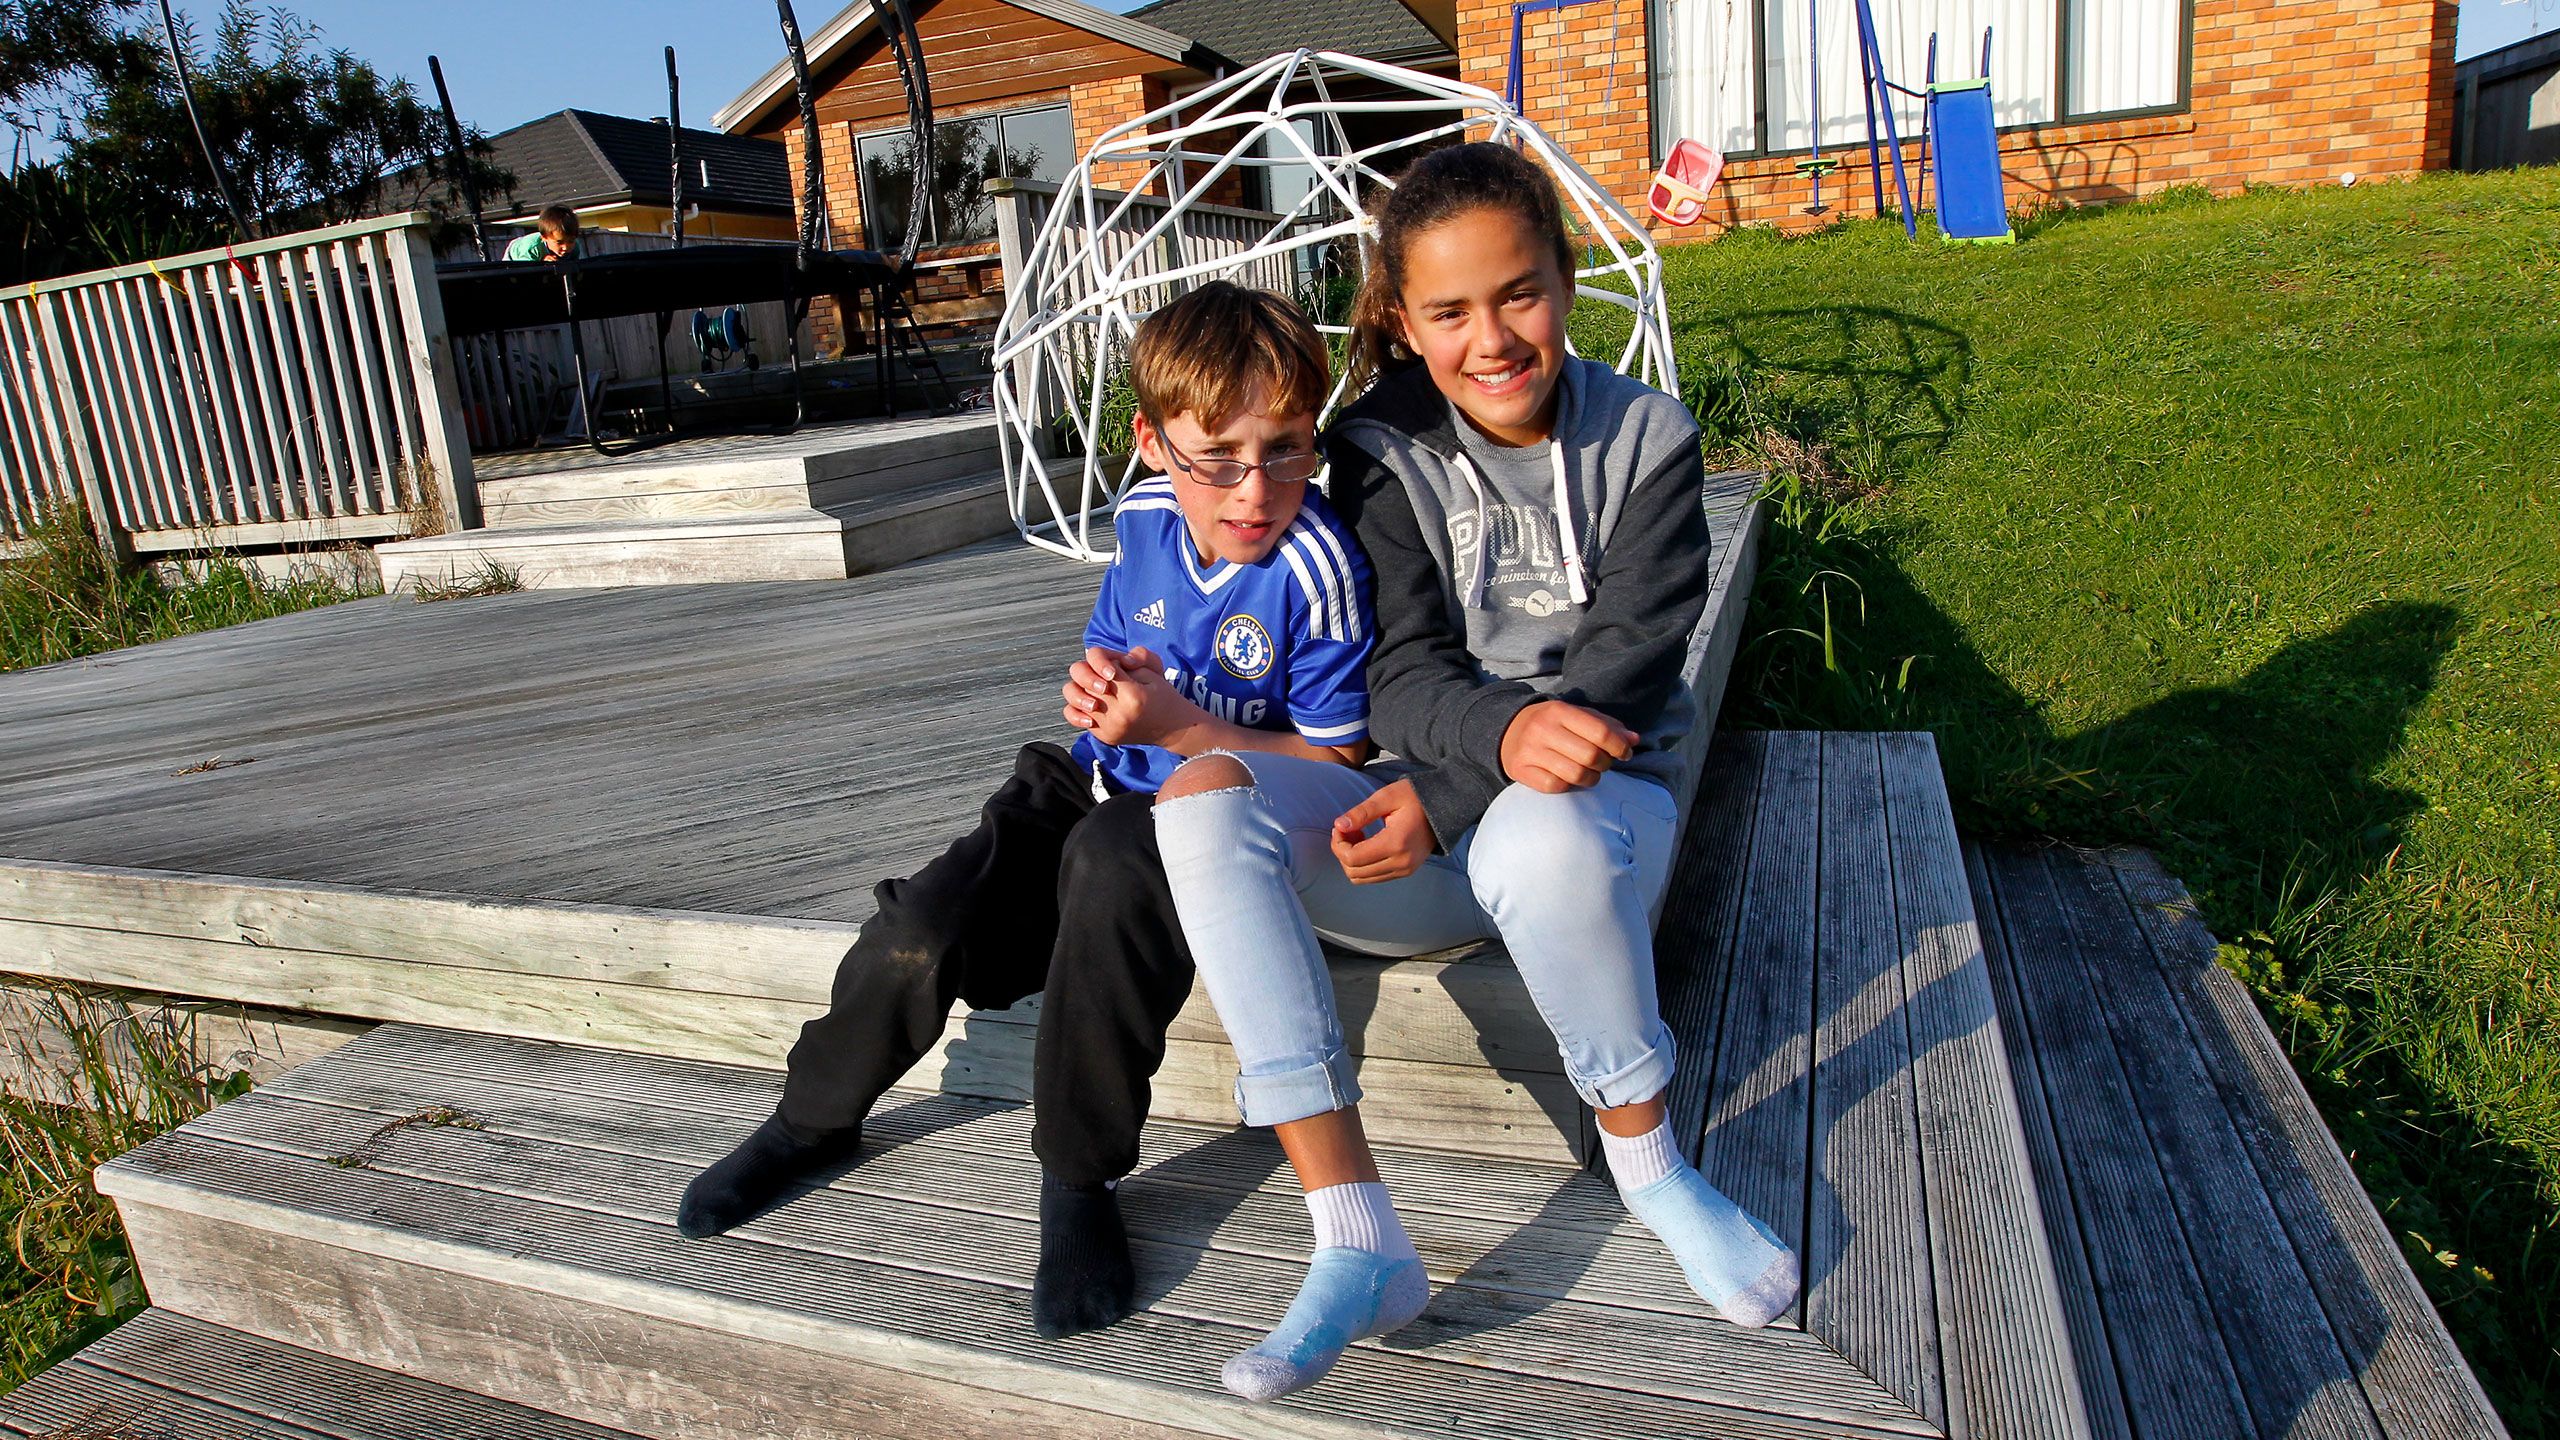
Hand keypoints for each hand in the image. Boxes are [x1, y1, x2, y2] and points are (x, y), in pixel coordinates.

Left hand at [1062, 646, 1187, 745]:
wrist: (1172, 728)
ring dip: (1079, 689)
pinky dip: (1078, 707)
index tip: (1113, 668)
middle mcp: (1118, 714)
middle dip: (1089, 673)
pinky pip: (1077, 719)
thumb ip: (1134, 659)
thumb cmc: (1163, 696)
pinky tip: (1091, 704)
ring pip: (1074, 701)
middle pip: (1083, 683)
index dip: (1102, 661)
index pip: (1101, 667)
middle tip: (1104, 678)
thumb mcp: (1154, 671)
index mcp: (1132, 696)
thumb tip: (1111, 661)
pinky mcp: (1104, 736)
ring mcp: (1109, 728)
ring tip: (1094, 690)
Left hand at [1331, 779, 1432, 883]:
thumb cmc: (1414, 797)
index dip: (1338, 844)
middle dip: (1342, 852)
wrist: (1444, 807)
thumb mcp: (1387, 796)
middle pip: (1354, 872)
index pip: (1353, 858)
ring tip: (1358, 836)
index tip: (1339, 827)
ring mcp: (1405, 870)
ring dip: (1351, 860)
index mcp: (1396, 843)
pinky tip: (1367, 843)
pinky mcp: (1405, 871)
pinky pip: (1373, 877)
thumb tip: (1338, 825)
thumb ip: (1362, 812)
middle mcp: (1401, 862)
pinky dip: (1363, 864)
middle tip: (1346, 830)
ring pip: (1361, 878)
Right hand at [1498, 700, 1635, 792]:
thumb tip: (1634, 740)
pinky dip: (1568, 786)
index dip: (1620, 746)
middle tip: (1603, 763)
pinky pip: (1555, 787)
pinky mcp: (1520, 770)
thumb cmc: (1552, 724)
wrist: (1507, 730)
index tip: (1625, 753)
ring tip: (1590, 773)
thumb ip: (1607, 726)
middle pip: (1590, 756)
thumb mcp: (1577, 716)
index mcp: (1559, 711)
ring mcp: (1529, 751)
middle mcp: (1542, 729)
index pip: (1600, 732)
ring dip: (1591, 778)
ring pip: (1575, 775)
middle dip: (1605, 764)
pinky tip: (1568, 779)